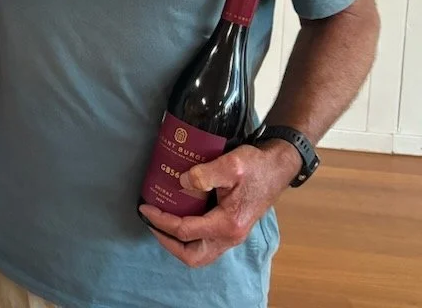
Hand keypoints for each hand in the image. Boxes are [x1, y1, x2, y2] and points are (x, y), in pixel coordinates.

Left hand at [138, 141, 300, 267]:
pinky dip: (189, 236)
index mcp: (228, 224)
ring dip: (177, 244)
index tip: (144, 206)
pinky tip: (179, 216)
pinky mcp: (232, 228)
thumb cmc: (256, 166)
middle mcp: (230, 237)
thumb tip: (181, 182)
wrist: (278, 167)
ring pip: (200, 254)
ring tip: (161, 223)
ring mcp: (232, 235)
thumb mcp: (231, 164)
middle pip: (192, 256)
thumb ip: (204, 174)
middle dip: (168, 243)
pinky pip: (206, 242)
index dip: (160, 220)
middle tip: (151, 223)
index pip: (185, 231)